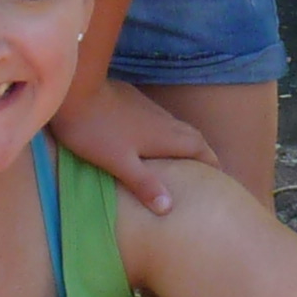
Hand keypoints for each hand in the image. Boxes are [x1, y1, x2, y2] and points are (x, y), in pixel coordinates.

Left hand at [51, 78, 216, 214]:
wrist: (76, 88)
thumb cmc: (96, 129)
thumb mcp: (119, 162)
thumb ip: (144, 184)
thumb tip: (169, 208)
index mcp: (165, 136)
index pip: (200, 148)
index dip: (211, 162)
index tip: (219, 176)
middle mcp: (163, 120)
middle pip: (192, 136)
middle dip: (202, 152)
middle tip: (205, 169)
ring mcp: (148, 108)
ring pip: (175, 126)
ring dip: (183, 141)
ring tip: (181, 159)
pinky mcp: (133, 100)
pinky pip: (159, 120)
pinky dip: (165, 132)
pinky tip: (151, 140)